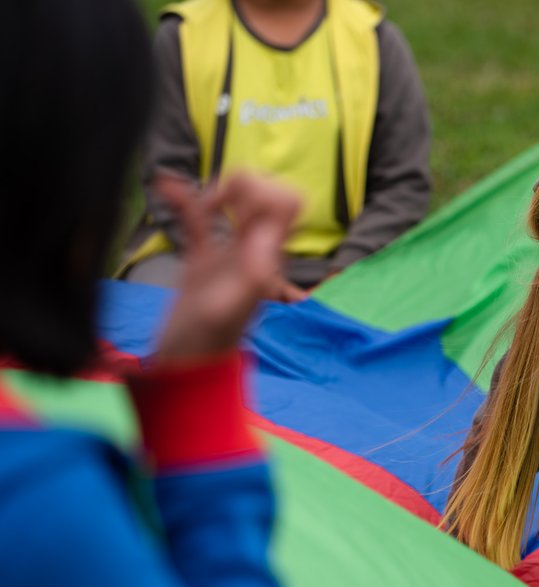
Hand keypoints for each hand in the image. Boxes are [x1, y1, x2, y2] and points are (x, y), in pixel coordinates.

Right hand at [153, 172, 300, 363]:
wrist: (185, 362)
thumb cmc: (206, 342)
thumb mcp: (229, 309)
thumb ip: (252, 277)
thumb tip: (264, 241)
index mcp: (266, 255)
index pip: (288, 204)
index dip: (265, 192)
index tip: (236, 207)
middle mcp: (253, 249)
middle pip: (264, 194)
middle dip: (240, 186)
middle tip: (215, 206)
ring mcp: (229, 252)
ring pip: (234, 201)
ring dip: (213, 190)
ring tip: (196, 203)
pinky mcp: (203, 258)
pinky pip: (198, 218)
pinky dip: (183, 198)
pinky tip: (164, 186)